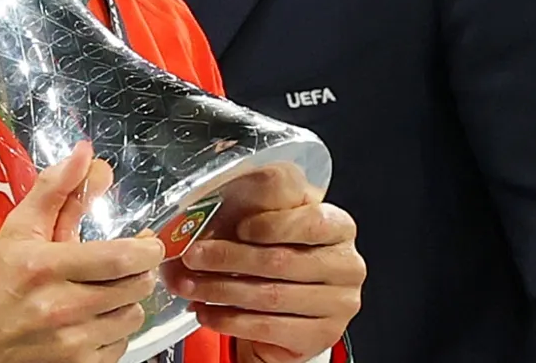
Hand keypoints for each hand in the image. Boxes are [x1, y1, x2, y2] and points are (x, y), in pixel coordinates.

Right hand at [0, 142, 166, 362]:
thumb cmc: (2, 279)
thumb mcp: (20, 228)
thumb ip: (56, 188)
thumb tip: (87, 153)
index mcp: (45, 266)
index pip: (119, 259)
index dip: (147, 249)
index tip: (149, 242)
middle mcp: (60, 307)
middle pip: (135, 286)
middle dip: (140, 271)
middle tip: (129, 263)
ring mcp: (71, 342)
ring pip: (133, 316)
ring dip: (128, 300)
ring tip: (107, 291)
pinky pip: (122, 344)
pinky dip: (116, 329)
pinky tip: (96, 318)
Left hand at [163, 167, 363, 362]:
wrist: (292, 308)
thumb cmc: (281, 253)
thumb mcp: (270, 221)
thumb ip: (251, 205)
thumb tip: (207, 200)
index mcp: (339, 225)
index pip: (312, 221)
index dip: (272, 224)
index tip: (239, 226)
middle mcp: (346, 265)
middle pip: (283, 260)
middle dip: (229, 258)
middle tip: (194, 256)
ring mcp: (338, 304)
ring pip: (270, 295)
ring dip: (221, 290)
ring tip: (189, 286)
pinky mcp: (320, 335)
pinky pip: (267, 327)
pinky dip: (230, 319)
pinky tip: (207, 311)